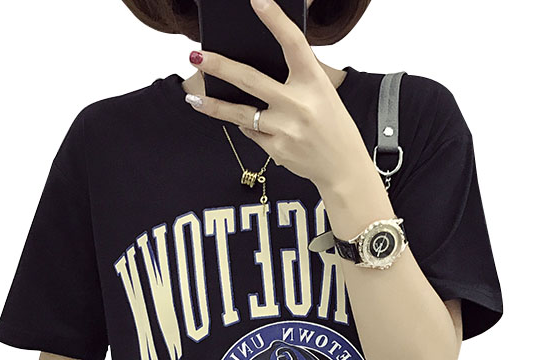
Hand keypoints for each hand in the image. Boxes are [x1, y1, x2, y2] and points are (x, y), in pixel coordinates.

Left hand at [186, 0, 369, 189]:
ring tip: (193, 99)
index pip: (293, 44)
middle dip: (220, 67)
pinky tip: (249, 123)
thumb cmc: (332, 124)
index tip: (257, 0)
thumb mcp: (323, 92)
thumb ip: (296, 77)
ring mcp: (286, 129)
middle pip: (251, 80)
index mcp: (315, 82)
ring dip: (214, 106)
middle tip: (196, 55)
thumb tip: (255, 66)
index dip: (276, 20)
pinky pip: (251, 132)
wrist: (343, 167)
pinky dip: (248, 126)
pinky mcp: (277, 149)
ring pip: (240, 113)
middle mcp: (300, 104)